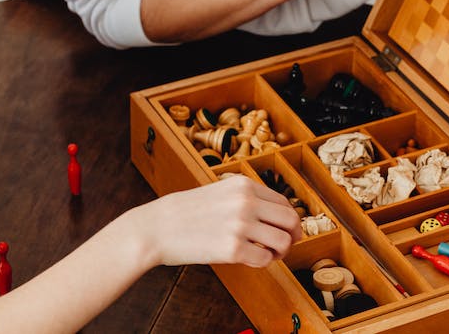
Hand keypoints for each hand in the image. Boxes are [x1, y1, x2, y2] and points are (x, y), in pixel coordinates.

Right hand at [132, 176, 302, 268]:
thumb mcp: (218, 191)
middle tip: (283, 245)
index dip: (289, 220)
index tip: (285, 230)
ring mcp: (240, 225)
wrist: (156, 227)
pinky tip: (250, 259)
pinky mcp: (232, 249)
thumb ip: (245, 198)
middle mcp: (245, 202)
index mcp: (243, 185)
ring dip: (280, 252)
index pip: (284, 203)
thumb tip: (276, 215)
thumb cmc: (185, 212)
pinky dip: (263, 262)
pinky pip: (265, 259)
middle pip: (291, 220)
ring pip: (283, 242)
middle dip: (292, 235)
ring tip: (266, 254)